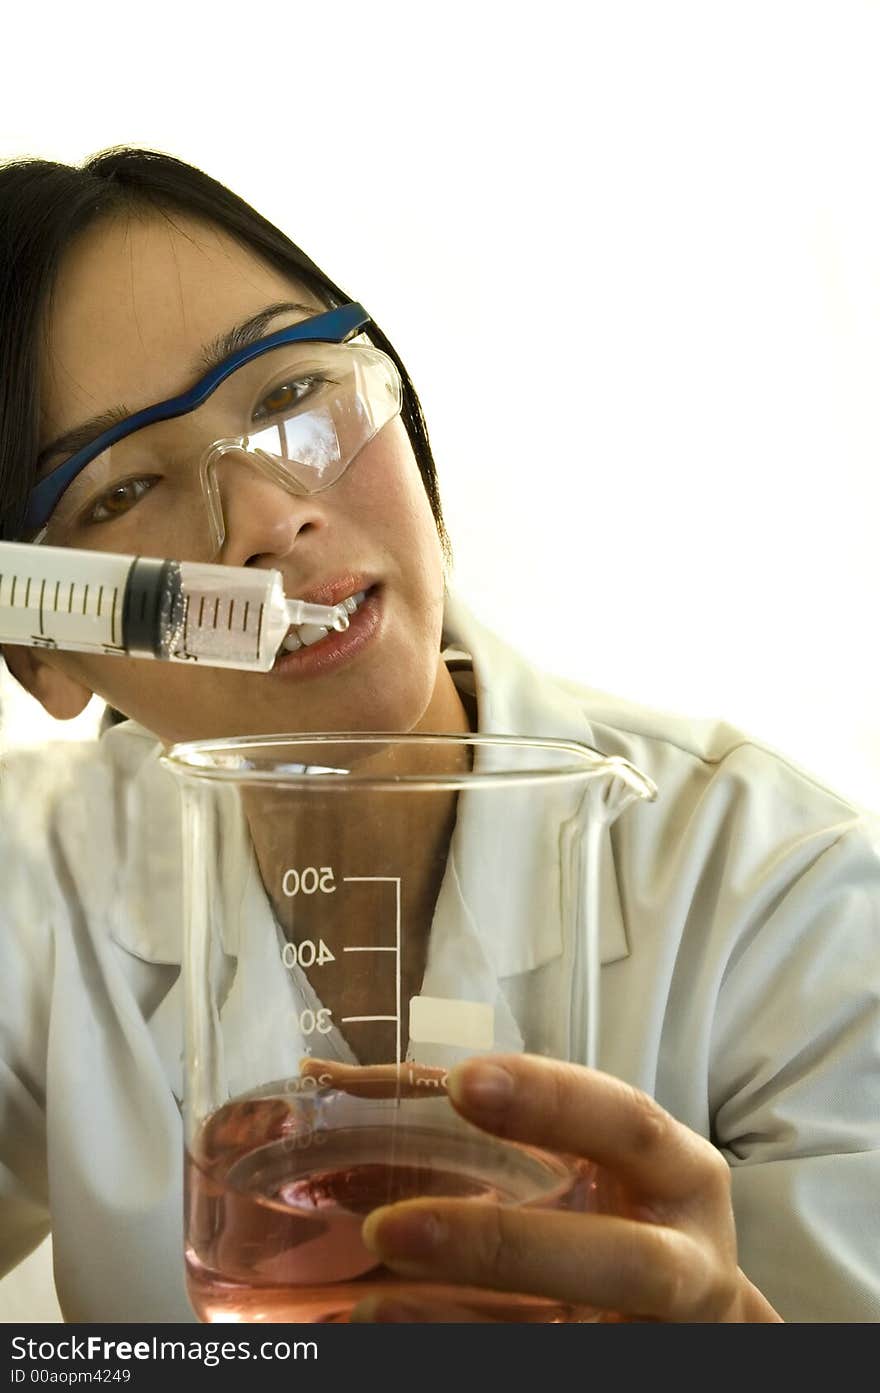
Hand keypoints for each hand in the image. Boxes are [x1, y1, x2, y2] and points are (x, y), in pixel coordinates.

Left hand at [341, 1054, 782, 1322]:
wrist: (690, 1316)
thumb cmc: (620, 1207)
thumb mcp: (590, 1157)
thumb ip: (496, 1119)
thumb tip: (334, 1077)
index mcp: (678, 1174)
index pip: (627, 1122)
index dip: (552, 1101)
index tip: (463, 1082)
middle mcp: (684, 1262)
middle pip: (620, 1262)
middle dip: (502, 1246)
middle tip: (390, 1228)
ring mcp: (653, 1333)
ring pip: (572, 1337)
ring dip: (461, 1324)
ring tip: (370, 1305)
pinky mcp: (617, 1368)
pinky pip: (544, 1366)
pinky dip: (466, 1349)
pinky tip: (393, 1335)